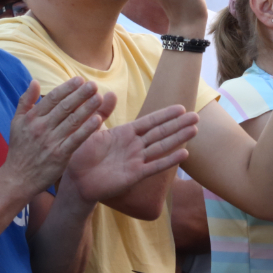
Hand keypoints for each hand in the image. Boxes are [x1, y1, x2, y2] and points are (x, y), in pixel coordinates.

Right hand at [1, 79, 110, 196]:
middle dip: (80, 94)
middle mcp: (41, 127)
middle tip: (93, 84)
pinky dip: (87, 129)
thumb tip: (35, 82)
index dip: (67, 88)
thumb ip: (25, 101)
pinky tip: (98, 119)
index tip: (80, 80)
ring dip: (87, 108)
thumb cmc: (19, 149)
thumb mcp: (16, 122)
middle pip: (65, 107)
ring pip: (72, 120)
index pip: (53, 98)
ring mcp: (51, 141)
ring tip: (99, 97)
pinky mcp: (59, 155)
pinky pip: (76, 139)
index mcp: (32, 118)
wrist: (18, 178)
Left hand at [65, 106, 198, 202]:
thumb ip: (102, 112)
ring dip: (178, 139)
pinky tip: (184, 154)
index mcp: (125, 133)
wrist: (76, 180)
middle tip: (197, 116)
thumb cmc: (81, 155)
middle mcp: (134, 146)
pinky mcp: (134, 175)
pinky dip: (169, 160)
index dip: (165, 115)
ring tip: (194, 130)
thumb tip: (109, 92)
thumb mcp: (91, 130)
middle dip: (178, 125)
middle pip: (160, 132)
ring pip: (161, 147)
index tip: (181, 108)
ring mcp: (136, 160)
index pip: (149, 122)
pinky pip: (154, 166)